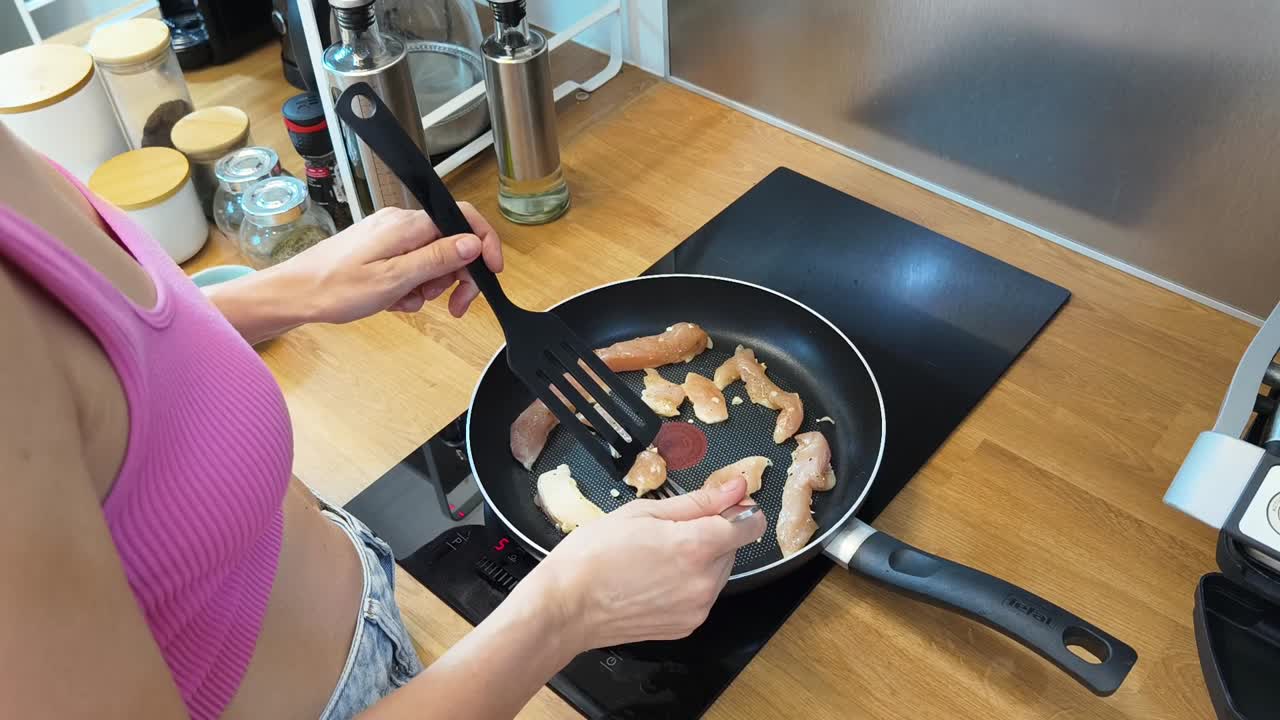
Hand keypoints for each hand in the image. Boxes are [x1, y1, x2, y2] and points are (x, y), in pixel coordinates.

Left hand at [280, 202, 503, 323]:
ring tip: (407, 301)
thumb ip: (437, 259)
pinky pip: (411, 265)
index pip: (463, 220)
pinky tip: (394, 300)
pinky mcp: (380, 249)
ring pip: (432, 258)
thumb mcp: (394, 279)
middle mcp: (401, 223)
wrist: (295, 294)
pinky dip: (410, 286)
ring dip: (430, 285)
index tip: (492, 274)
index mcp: (407, 225)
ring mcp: (389, 235)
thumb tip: (472, 244)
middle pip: (451, 243)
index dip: (484, 245)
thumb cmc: (335, 288)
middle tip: (452, 307)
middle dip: (456, 276)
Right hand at [530, 475, 765, 650]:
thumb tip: (734, 488)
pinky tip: (655, 578)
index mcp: (696, 546)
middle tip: (668, 530)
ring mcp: (696, 608)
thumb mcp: (643, 512)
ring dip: (700, 559)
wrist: (566, 606)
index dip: (739, 508)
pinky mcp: (687, 626)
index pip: (750, 524)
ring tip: (656, 556)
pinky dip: (687, 583)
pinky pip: (701, 595)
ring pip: (718, 571)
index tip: (724, 504)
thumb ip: (698, 501)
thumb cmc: (593, 556)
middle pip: (732, 546)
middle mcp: (704, 582)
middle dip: (711, 533)